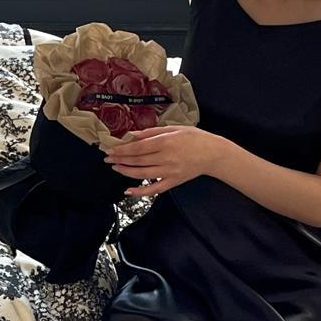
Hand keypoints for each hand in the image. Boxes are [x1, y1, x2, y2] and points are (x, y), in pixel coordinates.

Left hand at [103, 125, 224, 196]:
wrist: (213, 153)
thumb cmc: (194, 138)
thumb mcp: (174, 129)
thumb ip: (152, 132)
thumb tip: (133, 135)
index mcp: (166, 142)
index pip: (138, 147)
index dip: (122, 149)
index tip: (111, 149)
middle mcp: (166, 158)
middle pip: (137, 160)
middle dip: (120, 159)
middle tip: (108, 158)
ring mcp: (169, 172)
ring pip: (142, 174)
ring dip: (126, 171)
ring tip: (115, 167)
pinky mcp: (172, 182)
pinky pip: (153, 189)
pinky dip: (140, 192)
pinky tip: (128, 191)